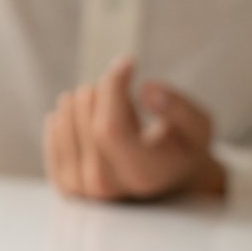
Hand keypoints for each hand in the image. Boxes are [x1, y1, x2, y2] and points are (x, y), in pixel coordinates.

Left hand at [42, 56, 225, 201]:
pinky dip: (67, 113)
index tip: (127, 62)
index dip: (113, 87)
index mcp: (142, 175)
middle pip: (85, 119)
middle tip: (122, 92)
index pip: (109, 128)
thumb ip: (180, 108)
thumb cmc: (181, 149)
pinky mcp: (63, 181)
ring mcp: (80, 188)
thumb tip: (147, 91)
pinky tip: (86, 115)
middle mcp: (107, 188)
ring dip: (83, 100)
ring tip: (110, 110)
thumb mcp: (198, 127)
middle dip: (101, 89)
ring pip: (63, 121)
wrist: (164, 180)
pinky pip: (52, 131)